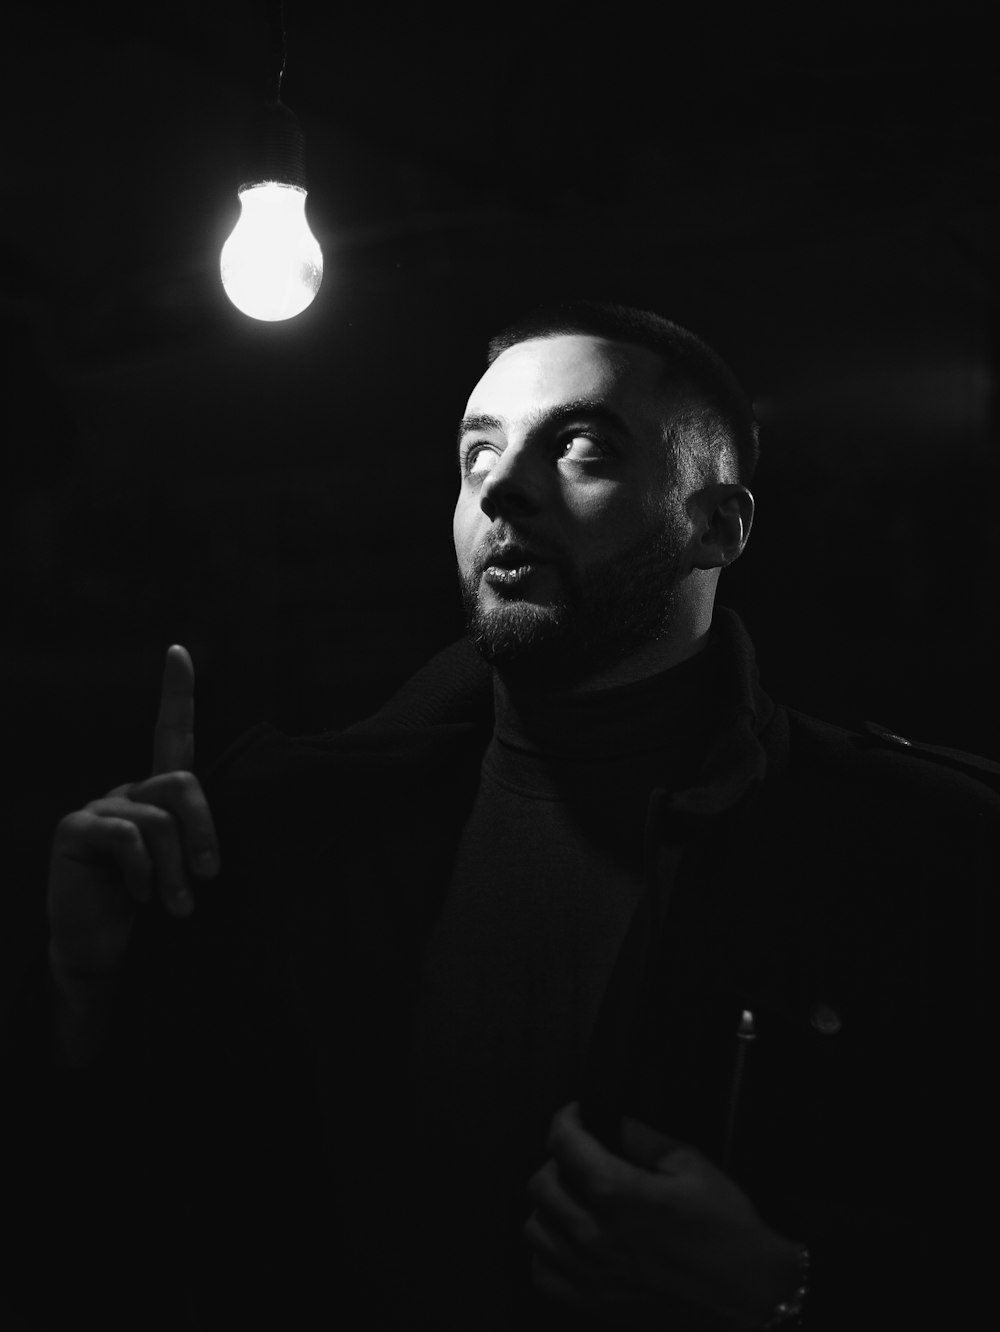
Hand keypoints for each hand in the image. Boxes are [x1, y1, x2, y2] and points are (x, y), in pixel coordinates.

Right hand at [47, 645, 218, 990]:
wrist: (107, 953)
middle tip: (210, 876)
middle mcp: (129, 792)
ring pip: (158, 819)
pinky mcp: (75, 829)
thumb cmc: (155, 910)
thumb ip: (196, 840)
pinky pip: (125, 835)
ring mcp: (99, 807)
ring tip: (179, 907)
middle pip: (182, 782)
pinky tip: (140, 897)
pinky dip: (143, 871)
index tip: (179, 651)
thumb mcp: (186, 870)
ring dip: (175, 868)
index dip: (176, 692)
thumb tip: (218, 845)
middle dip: (205, 830)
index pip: (170, 734)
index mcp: (158, 795)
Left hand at [525, 1101, 801, 1330]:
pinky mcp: (592, 1304)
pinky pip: (542, 1273)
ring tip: (577, 1200)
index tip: (577, 1114)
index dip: (565, 1119)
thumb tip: (611, 1120)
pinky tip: (574, 1242)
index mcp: (616, 1192)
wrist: (748, 1293)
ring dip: (551, 1206)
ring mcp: (588, 1273)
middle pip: (539, 1184)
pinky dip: (550, 1253)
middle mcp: (591, 1233)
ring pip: (534, 1228)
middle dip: (557, 1160)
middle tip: (583, 1158)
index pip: (562, 1143)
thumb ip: (643, 1137)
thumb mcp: (691, 1164)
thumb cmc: (724, 1225)